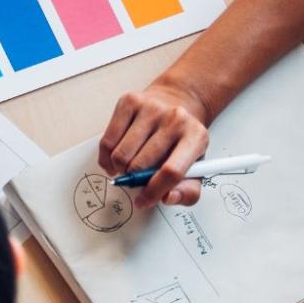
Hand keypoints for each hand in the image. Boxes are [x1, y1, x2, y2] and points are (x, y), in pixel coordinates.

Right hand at [100, 77, 210, 207]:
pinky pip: (108, 141)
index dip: (153, 192)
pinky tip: (116, 158)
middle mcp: (175, 118)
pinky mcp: (129, 102)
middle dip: (134, 180)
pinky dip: (107, 157)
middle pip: (140, 164)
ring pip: (120, 155)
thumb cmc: (183, 139)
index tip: (143, 201)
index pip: (171, 171)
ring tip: (128, 167)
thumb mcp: (195, 167)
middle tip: (136, 179)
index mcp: (196, 137)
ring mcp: (151, 107)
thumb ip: (187, 191)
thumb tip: (168, 198)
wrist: (177, 101)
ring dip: (119, 169)